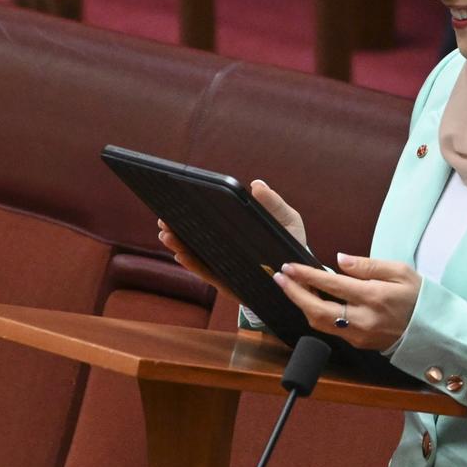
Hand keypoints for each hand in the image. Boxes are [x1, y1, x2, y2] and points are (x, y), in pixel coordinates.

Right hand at [157, 179, 307, 303]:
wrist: (302, 278)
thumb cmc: (291, 244)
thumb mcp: (287, 221)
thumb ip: (274, 205)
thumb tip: (257, 185)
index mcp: (238, 229)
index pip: (212, 219)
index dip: (193, 211)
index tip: (176, 201)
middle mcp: (228, 246)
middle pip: (198, 236)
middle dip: (178, 228)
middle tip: (163, 220)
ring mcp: (226, 263)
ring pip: (197, 254)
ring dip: (180, 245)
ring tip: (167, 236)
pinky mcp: (228, 281)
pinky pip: (207, 273)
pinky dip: (193, 264)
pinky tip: (181, 255)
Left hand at [274, 253, 420, 350]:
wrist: (433, 330)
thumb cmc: (418, 296)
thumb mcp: (400, 271)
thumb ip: (367, 265)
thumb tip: (339, 259)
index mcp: (374, 297)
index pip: (332, 285)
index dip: (306, 276)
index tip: (289, 267)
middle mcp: (364, 319)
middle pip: (317, 310)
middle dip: (294, 293)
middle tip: (280, 277)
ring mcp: (360, 335)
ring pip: (319, 324)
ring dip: (302, 305)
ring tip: (292, 287)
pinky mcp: (359, 343)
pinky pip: (331, 329)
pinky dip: (317, 314)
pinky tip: (312, 300)